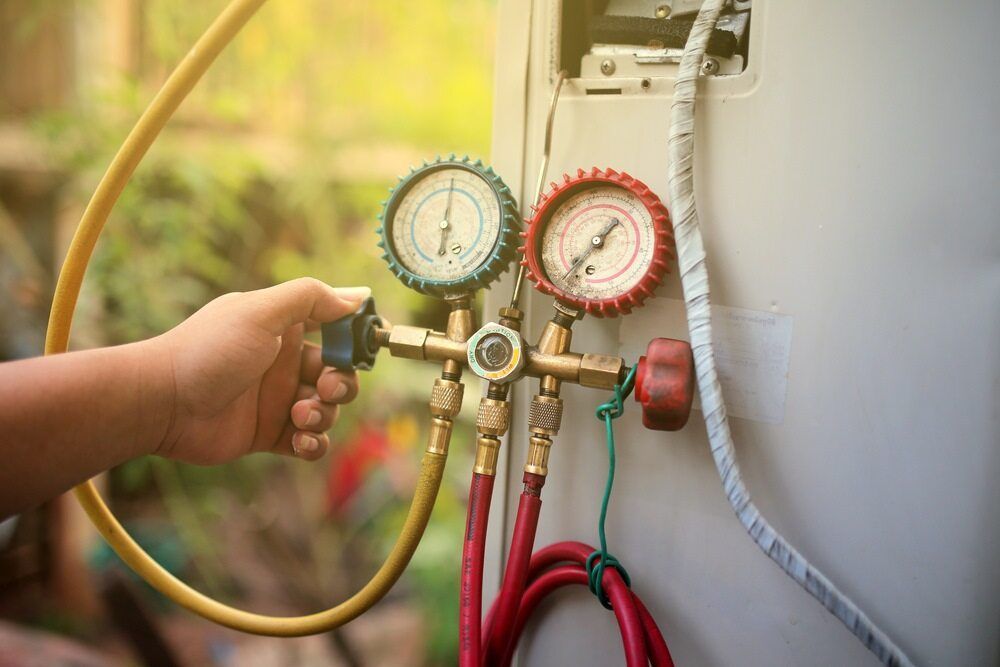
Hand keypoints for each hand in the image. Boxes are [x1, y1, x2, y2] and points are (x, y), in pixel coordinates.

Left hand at [153, 278, 367, 464]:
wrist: (161, 403)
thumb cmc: (208, 351)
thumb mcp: (260, 312)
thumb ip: (310, 298)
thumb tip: (358, 296)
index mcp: (284, 329)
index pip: (335, 330)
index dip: (353, 340)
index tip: (364, 347)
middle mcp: (284, 363)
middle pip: (338, 374)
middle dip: (341, 383)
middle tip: (323, 387)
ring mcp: (277, 401)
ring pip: (327, 410)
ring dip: (325, 414)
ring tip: (298, 416)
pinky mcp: (269, 435)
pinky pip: (309, 442)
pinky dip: (314, 444)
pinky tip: (299, 440)